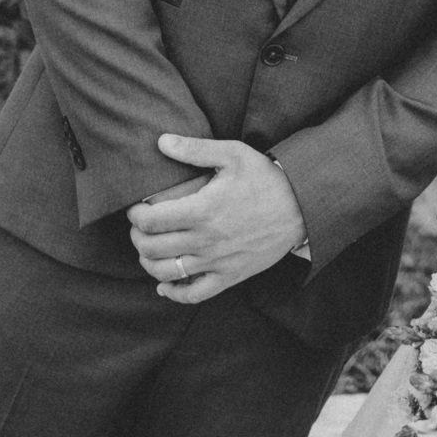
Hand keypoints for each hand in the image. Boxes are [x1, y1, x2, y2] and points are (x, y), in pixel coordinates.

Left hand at [126, 134, 306, 303]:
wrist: (301, 206)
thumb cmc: (265, 177)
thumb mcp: (233, 154)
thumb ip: (195, 150)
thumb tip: (162, 141)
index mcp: (203, 210)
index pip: (150, 220)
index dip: (135, 215)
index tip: (136, 209)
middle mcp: (206, 240)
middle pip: (152, 248)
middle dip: (137, 237)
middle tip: (139, 227)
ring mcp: (217, 262)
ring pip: (167, 272)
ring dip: (148, 262)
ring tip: (148, 249)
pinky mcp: (230, 276)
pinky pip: (195, 294)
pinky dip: (174, 293)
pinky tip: (164, 285)